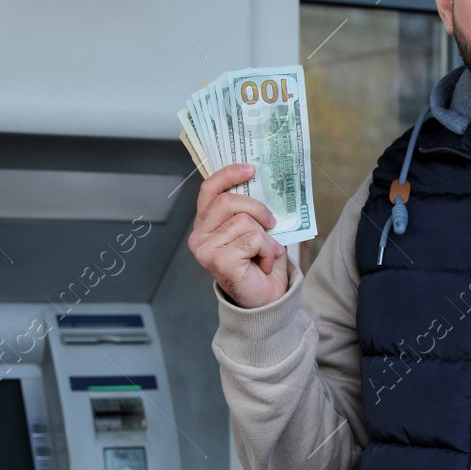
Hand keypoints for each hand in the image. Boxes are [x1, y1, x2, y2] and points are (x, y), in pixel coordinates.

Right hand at [188, 163, 288, 307]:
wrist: (265, 300)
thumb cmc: (259, 264)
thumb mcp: (255, 230)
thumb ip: (249, 210)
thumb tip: (260, 182)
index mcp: (205, 224)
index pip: (209, 190)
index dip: (228, 175)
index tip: (250, 168)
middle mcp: (199, 236)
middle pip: (229, 201)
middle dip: (257, 208)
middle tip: (271, 222)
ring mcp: (206, 250)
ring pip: (245, 221)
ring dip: (266, 237)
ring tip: (266, 253)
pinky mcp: (219, 261)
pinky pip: (253, 239)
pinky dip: (268, 250)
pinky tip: (264, 263)